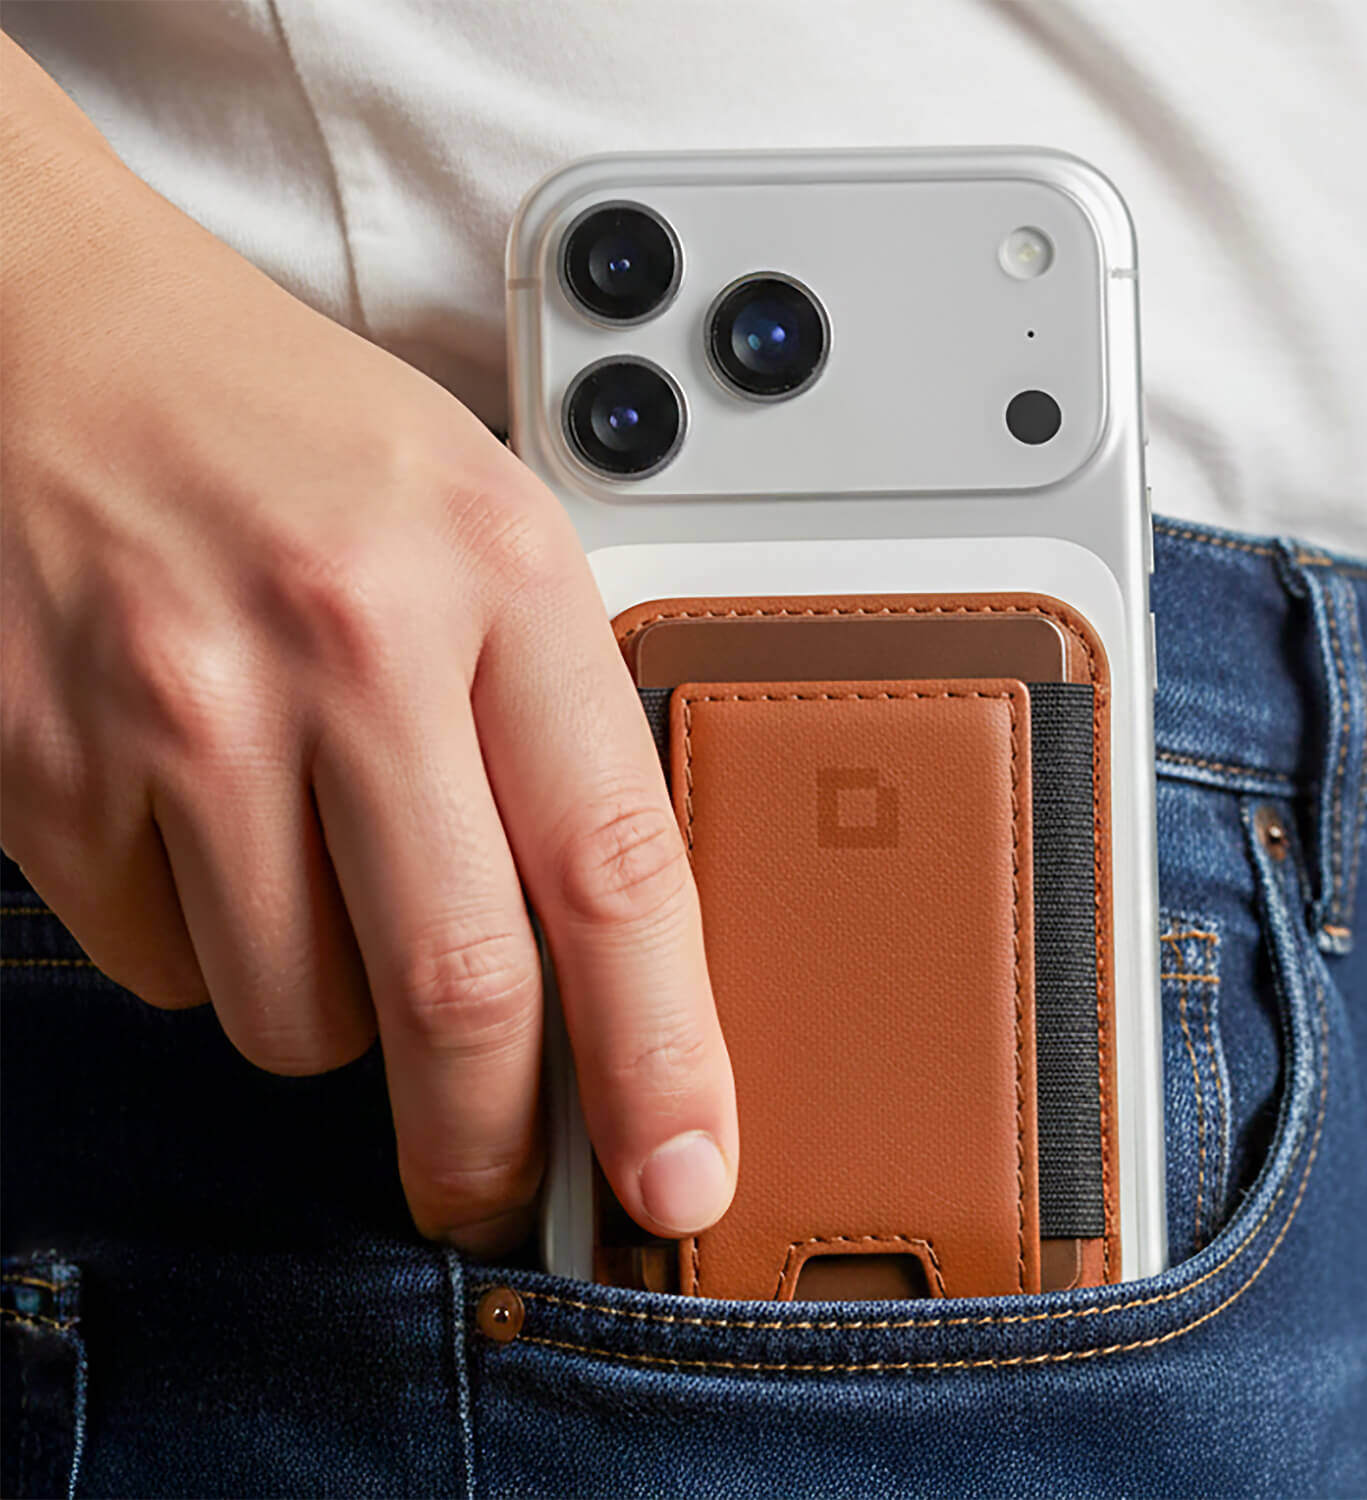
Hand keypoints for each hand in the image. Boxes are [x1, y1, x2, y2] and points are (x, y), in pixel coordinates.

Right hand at [0, 37, 736, 1255]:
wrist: (52, 330)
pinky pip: (164, 967)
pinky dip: (208, 944)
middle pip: (459, 987)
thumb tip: (603, 949)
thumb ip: (555, 722)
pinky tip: (201, 824)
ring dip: (330, 1008)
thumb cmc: (293, 438)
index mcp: (497, 574)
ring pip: (297, 1012)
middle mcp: (346, 640)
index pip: (615, 863)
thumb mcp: (481, 530)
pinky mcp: (46, 766)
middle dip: (486, 1133)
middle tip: (489, 1182)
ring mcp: (182, 708)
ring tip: (313, 874)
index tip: (681, 1175)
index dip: (663, 1052)